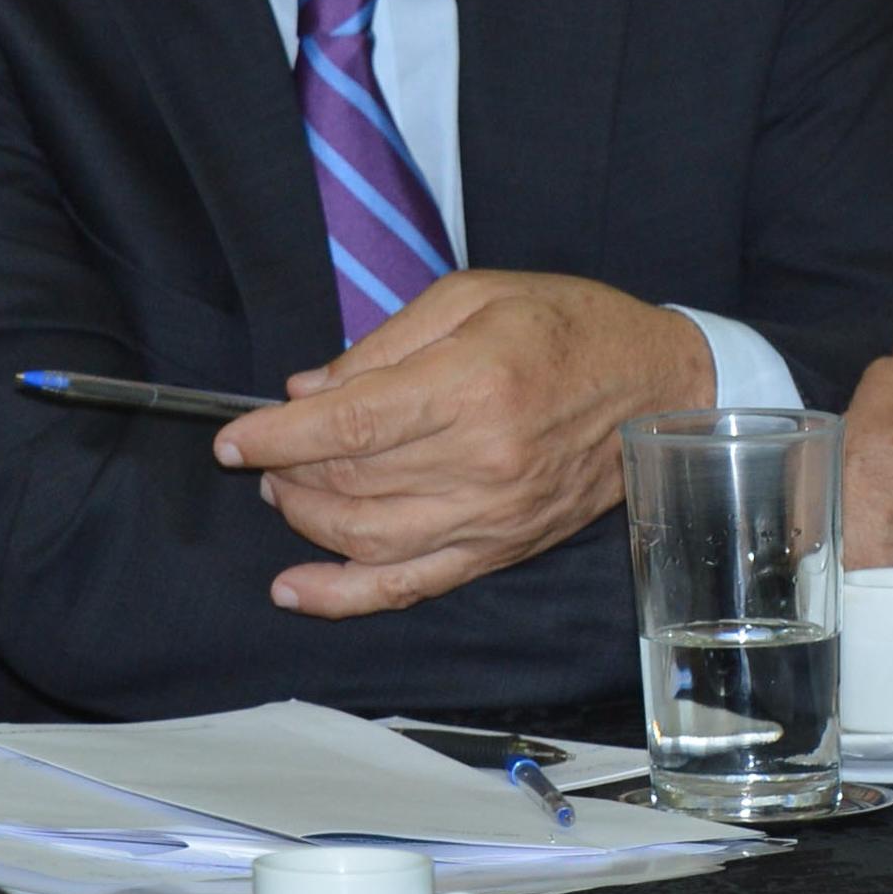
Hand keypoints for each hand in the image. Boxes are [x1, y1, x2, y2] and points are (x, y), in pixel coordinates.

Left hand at [213, 271, 714, 617]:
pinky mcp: (501, 549)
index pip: (347, 427)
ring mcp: (493, 515)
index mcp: (471, 387)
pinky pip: (411, 585)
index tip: (231, 439)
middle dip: (287, 471)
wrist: (661, 386)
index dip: (274, 438)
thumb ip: (380, 346)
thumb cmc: (567, 327)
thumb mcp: (471, 298)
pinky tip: (292, 589)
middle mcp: (481, 461)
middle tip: (266, 453)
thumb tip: (305, 394)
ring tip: (284, 492)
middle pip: (350, 482)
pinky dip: (344, 595)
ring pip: (367, 537)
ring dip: (306, 520)